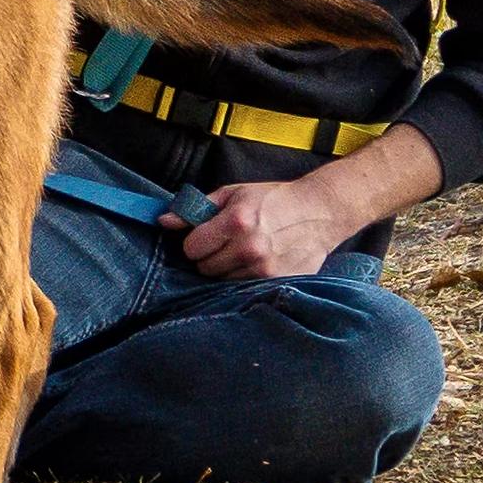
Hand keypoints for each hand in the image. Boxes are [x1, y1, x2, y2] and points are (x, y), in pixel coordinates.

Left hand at [161, 179, 349, 279]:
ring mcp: (264, 269)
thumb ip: (196, 208)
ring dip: (227, 270)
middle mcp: (249, 248)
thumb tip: (163, 221)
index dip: (195, 242)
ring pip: (223, 281)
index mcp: (235, 222)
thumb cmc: (272, 199)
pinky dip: (244, 279)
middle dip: (209, 257)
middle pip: (205, 269)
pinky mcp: (277, 282)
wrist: (319, 212)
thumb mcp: (232, 193)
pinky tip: (254, 264)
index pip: (191, 248)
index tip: (205, 237)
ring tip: (243, 253)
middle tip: (225, 245)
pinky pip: (244, 289)